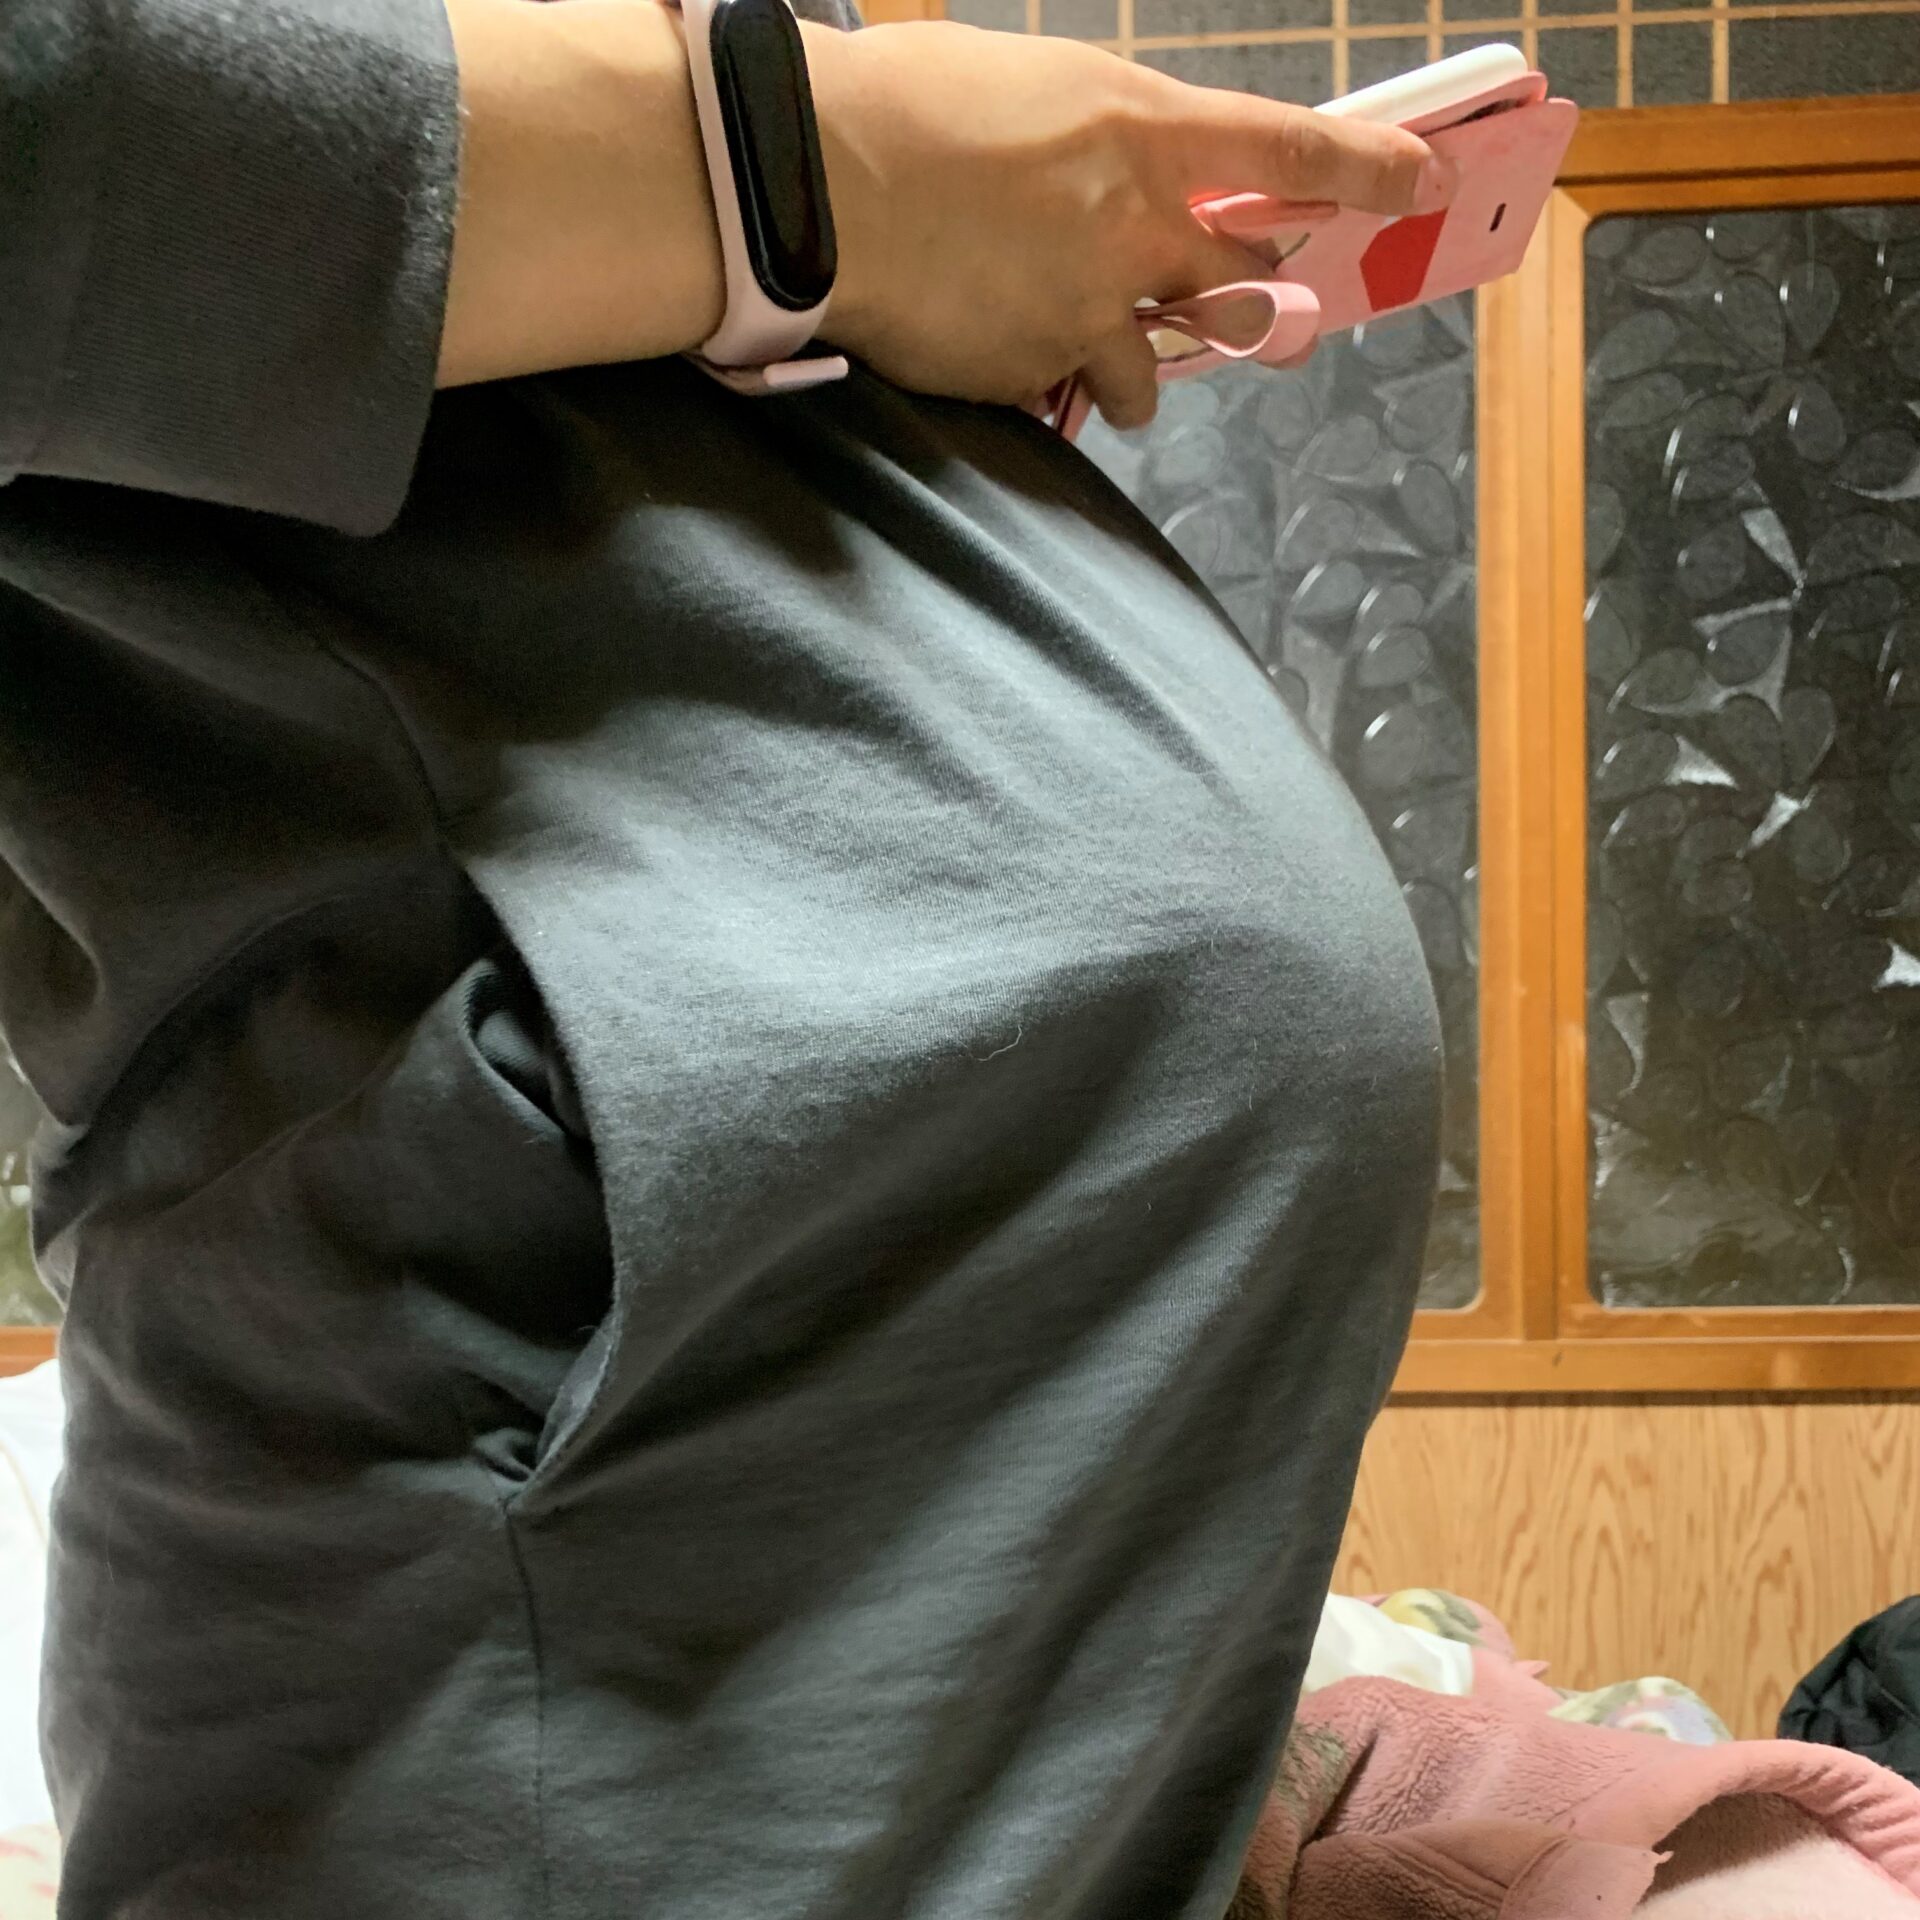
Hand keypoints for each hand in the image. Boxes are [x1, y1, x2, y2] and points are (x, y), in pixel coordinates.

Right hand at [806, 23, 1449, 428]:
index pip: (1291, 151)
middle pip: (1240, 293)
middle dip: (1246, 309)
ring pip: (1158, 376)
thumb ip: (1104, 142)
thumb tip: (1123, 178)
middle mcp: (1137, 229)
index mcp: (1143, 131)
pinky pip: (1069, 396)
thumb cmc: (910, 106)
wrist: (816, 181)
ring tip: (1082, 348)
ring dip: (1139, 370)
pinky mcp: (1036, 370)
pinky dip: (1048, 383)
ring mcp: (1090, 310)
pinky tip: (996, 345)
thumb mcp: (1033, 90)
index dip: (1367, 171)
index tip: (1420, 185)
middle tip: (1245, 312)